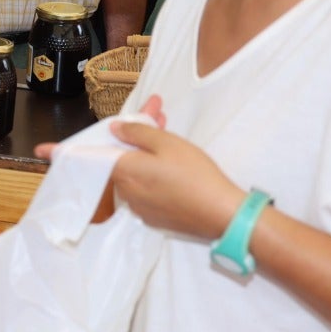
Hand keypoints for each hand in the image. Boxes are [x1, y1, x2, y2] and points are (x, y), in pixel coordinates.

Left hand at [106, 95, 244, 239]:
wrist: (220, 213)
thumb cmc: (193, 174)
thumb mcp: (167, 143)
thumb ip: (137, 132)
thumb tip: (114, 129)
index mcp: (123, 172)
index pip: (110, 147)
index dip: (125, 128)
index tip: (143, 114)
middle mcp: (125, 192)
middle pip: (125, 158)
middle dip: (140, 136)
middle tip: (160, 116)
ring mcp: (139, 207)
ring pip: (137, 173)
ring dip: (148, 154)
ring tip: (168, 136)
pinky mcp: (154, 217)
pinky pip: (147, 189)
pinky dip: (154, 173)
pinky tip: (171, 163)